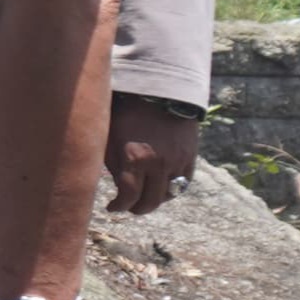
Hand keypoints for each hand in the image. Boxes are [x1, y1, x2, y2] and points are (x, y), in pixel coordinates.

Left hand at [104, 100, 199, 214]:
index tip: (112, 208)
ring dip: (155, 200)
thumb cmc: (126, 111)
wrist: (159, 91)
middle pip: (150, 201)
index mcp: (135, 158)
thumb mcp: (109, 136)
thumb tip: (116, 187)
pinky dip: (172, 190)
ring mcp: (177, 161)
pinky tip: (162, 188)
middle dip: (137, 208)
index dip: (119, 207)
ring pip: (168, 194)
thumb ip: (112, 163)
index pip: (128, 196)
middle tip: (129, 207)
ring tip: (145, 198)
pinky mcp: (190, 157)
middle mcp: (158, 163)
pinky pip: (184, 183)